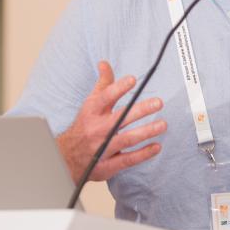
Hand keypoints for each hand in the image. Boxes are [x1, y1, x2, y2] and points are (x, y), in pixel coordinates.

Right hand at [57, 61, 165, 180]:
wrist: (66, 158)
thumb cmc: (84, 126)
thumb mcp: (90, 104)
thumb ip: (102, 84)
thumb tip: (104, 63)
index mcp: (92, 112)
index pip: (105, 98)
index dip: (118, 88)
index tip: (132, 80)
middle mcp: (97, 129)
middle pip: (120, 118)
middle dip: (140, 110)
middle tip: (158, 102)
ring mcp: (102, 148)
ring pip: (126, 139)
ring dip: (146, 132)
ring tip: (163, 124)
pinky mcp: (107, 165)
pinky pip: (127, 160)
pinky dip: (143, 154)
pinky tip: (156, 146)